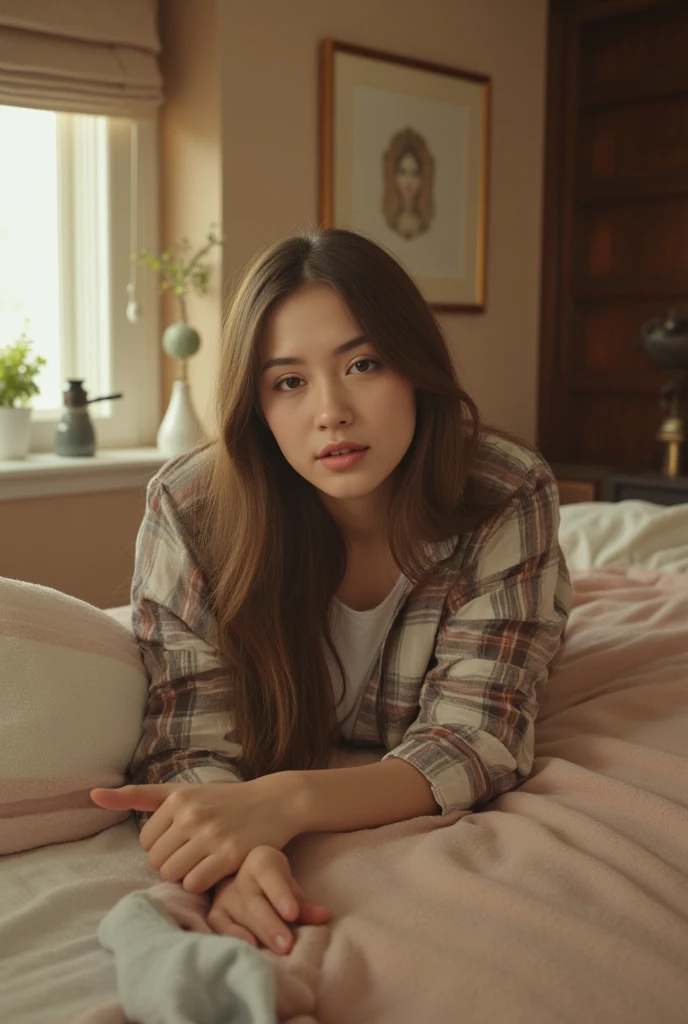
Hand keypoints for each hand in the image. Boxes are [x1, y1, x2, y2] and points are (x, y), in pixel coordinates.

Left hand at [89, 773, 305, 893]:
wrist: (276, 802)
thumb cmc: (224, 801)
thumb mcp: (183, 792)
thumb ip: (136, 795)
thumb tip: (92, 795)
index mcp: (177, 797)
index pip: (146, 842)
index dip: (165, 845)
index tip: (186, 838)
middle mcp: (192, 814)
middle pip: (157, 861)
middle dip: (173, 862)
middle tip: (196, 852)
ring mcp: (212, 834)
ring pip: (174, 875)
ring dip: (187, 875)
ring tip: (205, 861)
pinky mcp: (230, 854)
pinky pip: (196, 883)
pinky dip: (203, 883)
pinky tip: (217, 870)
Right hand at [208, 845, 331, 954]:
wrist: (243, 879)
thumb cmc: (274, 886)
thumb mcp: (290, 888)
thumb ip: (305, 904)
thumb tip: (325, 916)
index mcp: (261, 860)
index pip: (269, 873)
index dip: (280, 893)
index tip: (292, 914)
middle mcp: (240, 875)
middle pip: (254, 899)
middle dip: (271, 924)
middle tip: (287, 945)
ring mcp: (224, 894)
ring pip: (239, 914)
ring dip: (258, 933)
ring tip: (276, 952)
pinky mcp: (215, 912)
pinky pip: (220, 925)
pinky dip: (234, 937)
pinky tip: (249, 949)